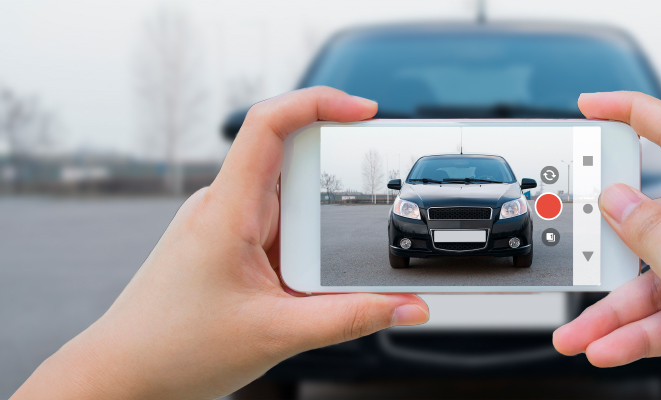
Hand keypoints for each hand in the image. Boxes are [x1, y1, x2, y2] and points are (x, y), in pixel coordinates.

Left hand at [13, 87, 429, 399]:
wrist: (122, 375)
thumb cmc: (174, 350)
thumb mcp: (278, 335)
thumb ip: (352, 318)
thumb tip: (409, 306)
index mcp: (227, 211)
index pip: (269, 125)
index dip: (319, 102)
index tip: (364, 110)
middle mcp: (222, 206)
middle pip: (292, 163)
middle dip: (334, 188)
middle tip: (361, 219)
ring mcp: (222, 224)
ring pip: (288, 202)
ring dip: (315, 230)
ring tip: (309, 281)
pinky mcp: (225, 244)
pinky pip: (276, 227)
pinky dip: (302, 247)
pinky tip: (301, 285)